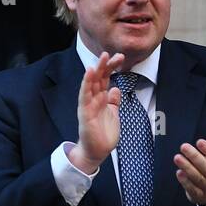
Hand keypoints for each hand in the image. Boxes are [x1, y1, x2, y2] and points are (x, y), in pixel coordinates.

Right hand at [68, 50, 126, 173]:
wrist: (96, 151)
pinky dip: (86, 84)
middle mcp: (94, 99)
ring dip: (96, 70)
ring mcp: (88, 105)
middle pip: (99, 78)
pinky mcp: (85, 113)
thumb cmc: (103, 134)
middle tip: (111, 53)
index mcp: (101, 98)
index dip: (112, 67)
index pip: (106, 79)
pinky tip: (89, 73)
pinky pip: (84, 96)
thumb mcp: (113, 114)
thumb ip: (114, 101)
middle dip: (105, 65)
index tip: (120, 57)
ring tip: (101, 58)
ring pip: (91, 84)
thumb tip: (115, 89)